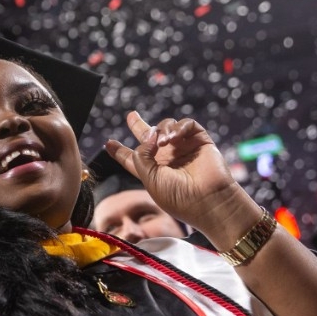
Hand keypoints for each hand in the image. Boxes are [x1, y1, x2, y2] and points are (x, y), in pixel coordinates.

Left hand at [105, 111, 252, 235]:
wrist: (208, 200)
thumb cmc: (177, 196)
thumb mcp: (149, 179)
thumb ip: (141, 155)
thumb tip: (149, 133)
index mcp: (152, 171)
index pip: (133, 158)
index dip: (119, 150)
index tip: (108, 143)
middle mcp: (167, 158)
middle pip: (149, 137)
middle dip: (139, 125)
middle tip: (131, 115)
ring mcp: (183, 148)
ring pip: (166, 127)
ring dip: (161, 130)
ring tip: (162, 142)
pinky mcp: (200, 140)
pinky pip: (187, 124)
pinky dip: (178, 127)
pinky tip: (173, 138)